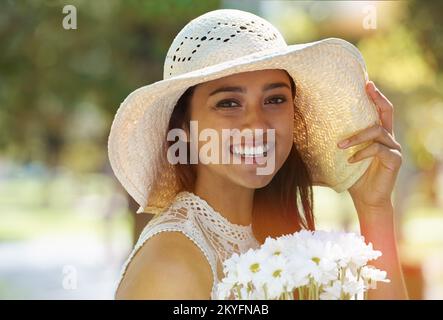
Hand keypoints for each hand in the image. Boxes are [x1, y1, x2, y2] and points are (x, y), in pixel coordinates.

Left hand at [338, 81, 401, 211]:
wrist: (365, 199)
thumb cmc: (352, 176)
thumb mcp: (339, 158)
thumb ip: (328, 146)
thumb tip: (299, 139)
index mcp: (377, 134)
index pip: (379, 110)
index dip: (375, 96)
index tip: (366, 83)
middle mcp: (388, 138)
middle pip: (387, 112)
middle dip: (377, 98)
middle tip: (367, 88)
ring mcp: (393, 148)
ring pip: (377, 131)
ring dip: (356, 136)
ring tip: (339, 145)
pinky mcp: (394, 160)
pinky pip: (378, 150)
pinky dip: (362, 153)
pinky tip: (350, 161)